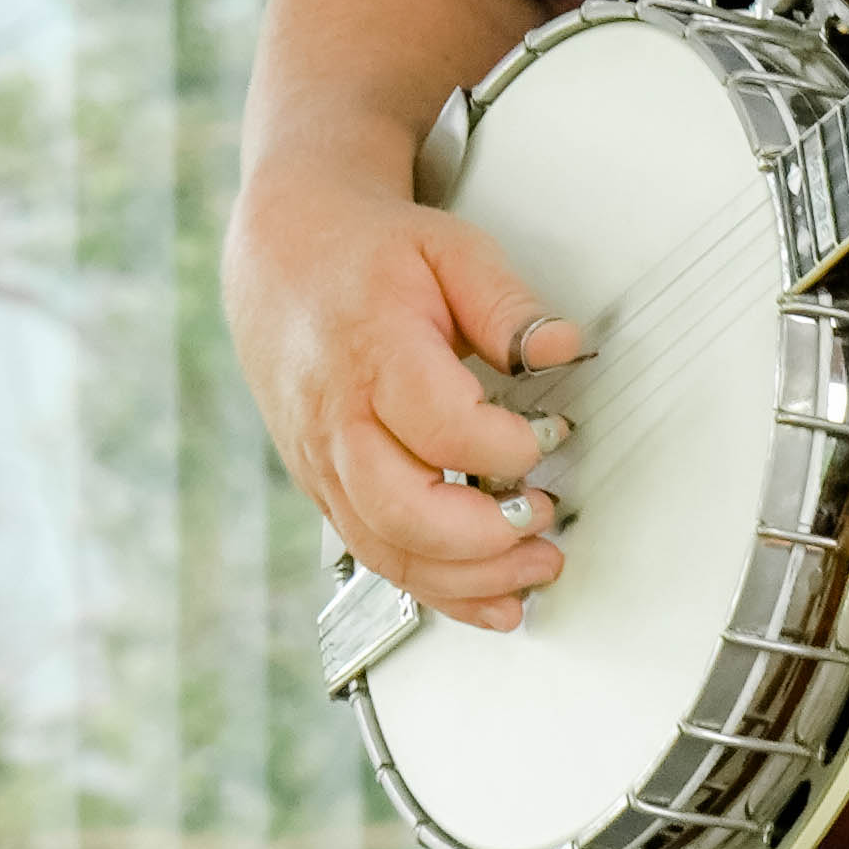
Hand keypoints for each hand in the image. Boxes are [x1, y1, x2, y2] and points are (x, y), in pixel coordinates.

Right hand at [225, 161, 584, 633]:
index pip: (443, 427)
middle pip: (405, 510)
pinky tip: (491, 598)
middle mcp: (336, 417)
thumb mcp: (449, 250)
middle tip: (544, 517)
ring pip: (389, 551)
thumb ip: (509, 305)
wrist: (282, 256)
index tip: (554, 432)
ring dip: (470, 580)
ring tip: (534, 569)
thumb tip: (565, 349)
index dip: (511, 446)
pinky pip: (376, 557)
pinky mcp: (322, 488)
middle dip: (488, 536)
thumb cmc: (368, 255)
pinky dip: (437, 591)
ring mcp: (322, 462)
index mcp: (371, 350)